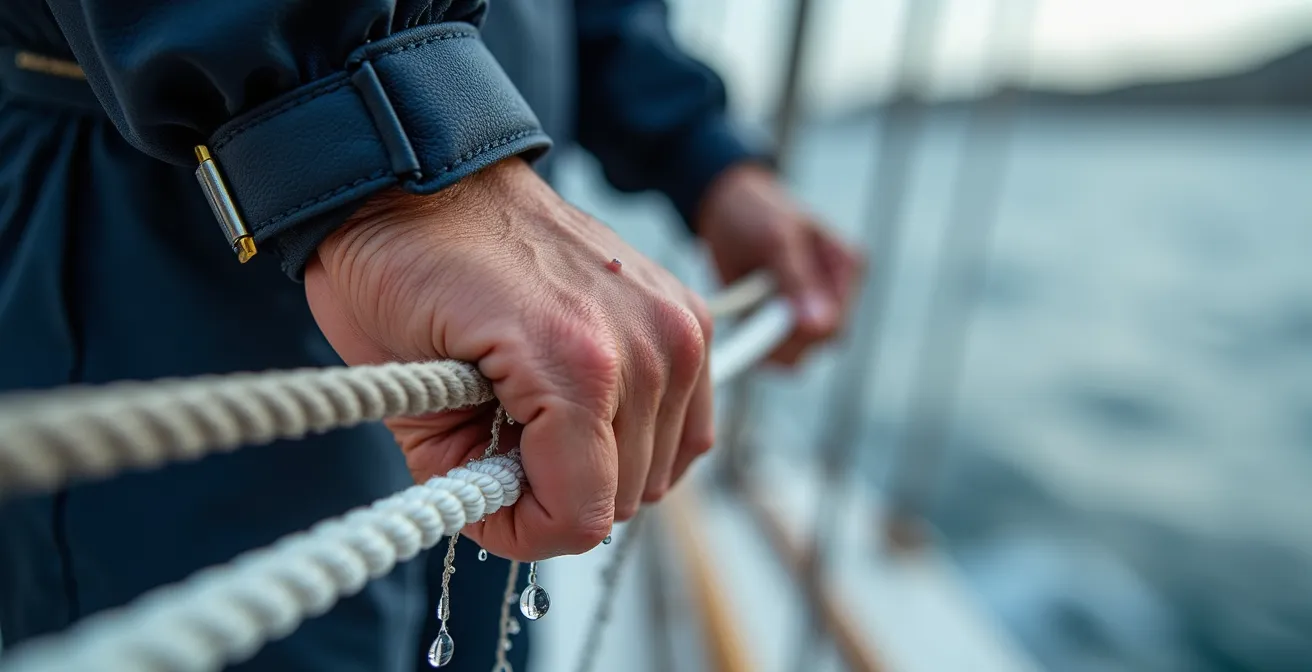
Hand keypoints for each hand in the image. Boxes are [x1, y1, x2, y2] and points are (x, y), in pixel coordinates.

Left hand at [304, 157, 713, 560]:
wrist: (429, 179)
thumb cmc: (400, 272)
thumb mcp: (407, 398)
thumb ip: (467, 477)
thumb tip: (510, 513)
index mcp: (575, 367)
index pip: (582, 516)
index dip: (525, 533)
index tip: (482, 503)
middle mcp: (647, 346)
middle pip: (626, 496)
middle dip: (556, 496)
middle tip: (499, 454)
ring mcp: (676, 324)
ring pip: (660, 465)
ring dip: (598, 464)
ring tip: (537, 421)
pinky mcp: (687, 311)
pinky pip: (689, 420)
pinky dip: (642, 432)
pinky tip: (587, 409)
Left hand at [696, 163, 862, 364]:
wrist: (725, 206)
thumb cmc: (755, 212)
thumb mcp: (775, 238)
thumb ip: (797, 280)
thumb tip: (819, 327)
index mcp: (846, 267)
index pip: (837, 324)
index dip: (802, 334)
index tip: (765, 323)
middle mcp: (835, 293)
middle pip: (820, 345)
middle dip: (782, 339)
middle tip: (748, 317)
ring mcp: (811, 310)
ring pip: (797, 355)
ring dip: (765, 342)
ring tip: (745, 308)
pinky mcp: (785, 322)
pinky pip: (775, 352)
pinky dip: (754, 341)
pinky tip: (743, 316)